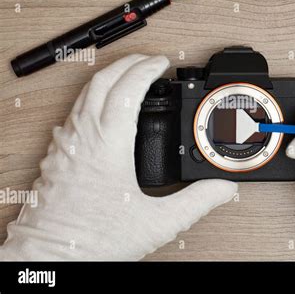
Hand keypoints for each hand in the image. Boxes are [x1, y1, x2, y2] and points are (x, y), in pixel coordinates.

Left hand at [0, 54, 236, 259]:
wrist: (50, 257)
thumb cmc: (91, 240)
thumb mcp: (157, 223)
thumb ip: (196, 202)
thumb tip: (221, 188)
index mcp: (107, 144)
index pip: (127, 89)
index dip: (147, 69)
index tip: (162, 63)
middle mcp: (82, 136)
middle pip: (102, 80)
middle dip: (128, 62)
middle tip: (149, 60)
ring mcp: (66, 143)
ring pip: (85, 93)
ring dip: (110, 76)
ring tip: (130, 76)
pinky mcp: (57, 154)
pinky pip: (75, 110)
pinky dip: (94, 96)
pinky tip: (104, 108)